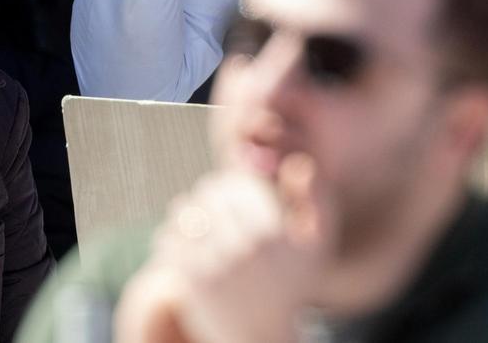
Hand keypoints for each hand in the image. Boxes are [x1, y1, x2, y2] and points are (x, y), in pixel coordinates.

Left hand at [115, 155, 332, 342]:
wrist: (265, 339)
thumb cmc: (295, 285)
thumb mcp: (318, 242)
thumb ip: (316, 196)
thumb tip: (296, 162)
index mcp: (273, 231)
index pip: (236, 183)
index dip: (229, 182)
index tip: (229, 192)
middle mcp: (244, 246)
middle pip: (208, 195)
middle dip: (207, 195)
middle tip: (209, 204)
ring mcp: (215, 265)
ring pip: (184, 212)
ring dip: (185, 211)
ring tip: (193, 218)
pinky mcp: (191, 282)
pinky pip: (168, 240)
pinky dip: (170, 235)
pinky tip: (180, 241)